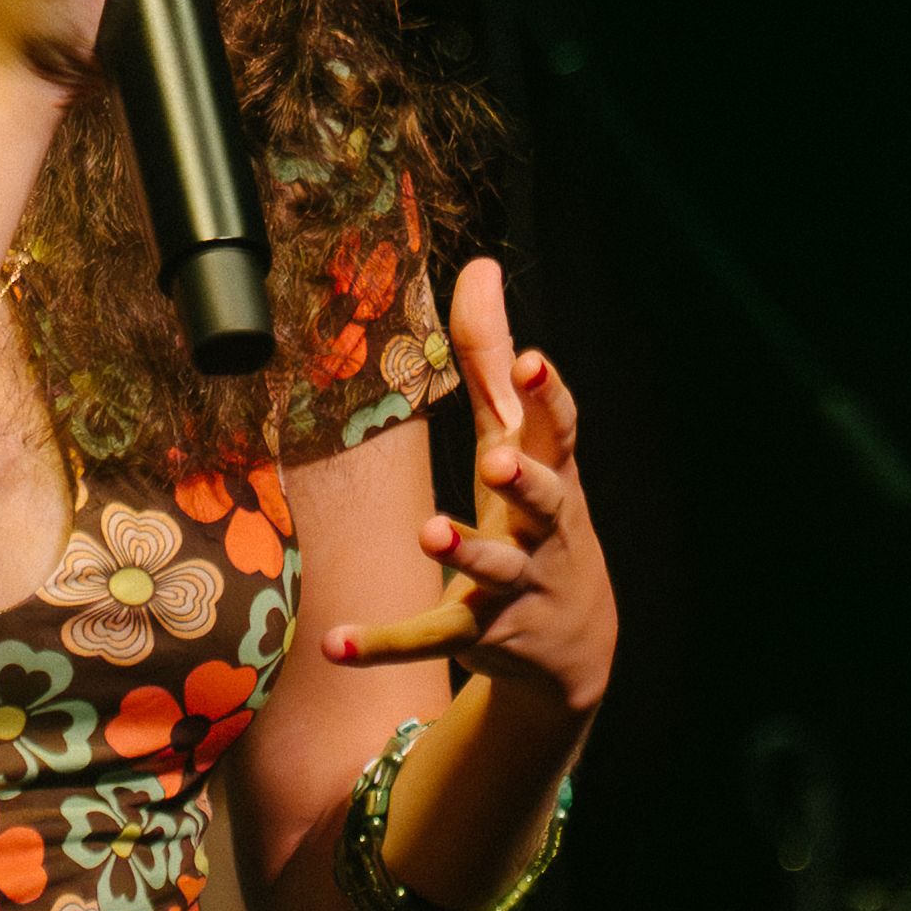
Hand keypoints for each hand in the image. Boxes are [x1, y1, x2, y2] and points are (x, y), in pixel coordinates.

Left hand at [323, 257, 616, 716]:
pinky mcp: (479, 632)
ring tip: (428, 531)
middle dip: (525, 481)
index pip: (558, 430)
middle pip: (545, 500)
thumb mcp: (518, 438)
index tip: (533, 360)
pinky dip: (385, 644)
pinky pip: (431, 637)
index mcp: (553, 473)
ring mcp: (516, 584)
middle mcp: (544, 528)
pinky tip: (335, 644)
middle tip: (498, 461)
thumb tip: (481, 267)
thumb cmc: (537, 510)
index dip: (549, 396)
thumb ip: (491, 359)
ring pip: (495, 568)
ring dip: (465, 549)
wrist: (575, 641)